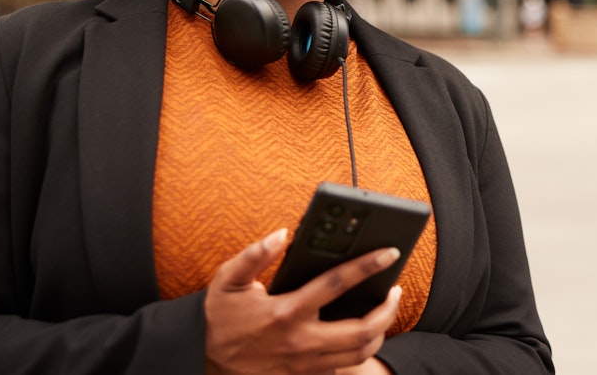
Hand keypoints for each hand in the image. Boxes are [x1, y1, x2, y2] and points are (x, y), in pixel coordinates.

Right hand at [204, 229, 402, 373]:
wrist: (202, 355)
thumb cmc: (218, 315)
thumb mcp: (228, 279)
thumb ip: (255, 255)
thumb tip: (281, 234)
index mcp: (286, 311)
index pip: (337, 284)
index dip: (368, 266)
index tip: (389, 253)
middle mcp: (300, 340)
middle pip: (362, 331)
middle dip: (388, 310)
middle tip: (395, 291)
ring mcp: (303, 362)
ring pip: (358, 354)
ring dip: (379, 332)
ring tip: (384, 311)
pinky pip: (341, 366)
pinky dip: (357, 351)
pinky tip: (360, 332)